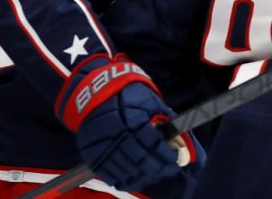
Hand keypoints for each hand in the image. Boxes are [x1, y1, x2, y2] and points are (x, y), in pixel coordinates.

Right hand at [57, 55, 186, 190]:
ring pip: (126, 169)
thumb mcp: (149, 100)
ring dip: (143, 176)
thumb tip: (179, 137)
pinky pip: (109, 174)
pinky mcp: (92, 154)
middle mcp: (117, 134)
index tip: (174, 158)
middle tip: (168, 169)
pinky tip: (135, 179)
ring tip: (154, 175)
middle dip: (158, 167)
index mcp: (133, 119)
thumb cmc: (128, 94)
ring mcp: (102, 146)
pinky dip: (124, 179)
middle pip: (141, 160)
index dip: (166, 154)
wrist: (95, 91)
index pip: (154, 144)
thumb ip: (164, 119)